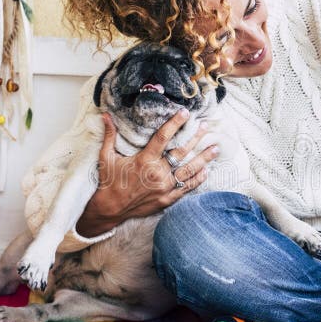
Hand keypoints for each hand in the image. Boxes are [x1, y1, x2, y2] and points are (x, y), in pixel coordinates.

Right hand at [76, 109, 218, 236]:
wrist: (111, 209)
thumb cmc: (110, 181)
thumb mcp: (107, 157)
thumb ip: (109, 135)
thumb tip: (105, 115)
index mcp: (144, 160)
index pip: (163, 137)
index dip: (175, 123)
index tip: (185, 113)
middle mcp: (157, 173)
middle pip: (181, 152)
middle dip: (195, 138)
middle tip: (206, 126)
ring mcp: (164, 187)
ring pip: (189, 170)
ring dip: (203, 159)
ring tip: (215, 148)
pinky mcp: (167, 199)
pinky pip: (186, 188)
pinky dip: (197, 179)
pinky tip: (206, 171)